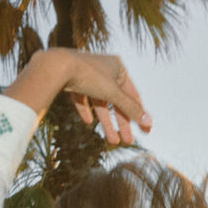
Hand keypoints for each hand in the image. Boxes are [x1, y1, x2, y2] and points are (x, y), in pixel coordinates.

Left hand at [3, 49, 151, 145]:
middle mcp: (105, 70)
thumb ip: (130, 108)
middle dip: (122, 123)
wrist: (58, 66)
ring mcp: (89, 76)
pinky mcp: (74, 81)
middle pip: (117, 102)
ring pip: (101, 103)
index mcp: (118, 67)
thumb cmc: (89, 75)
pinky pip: (83, 99)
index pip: (132, 95)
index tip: (146, 130)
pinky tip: (88, 122)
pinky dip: (86, 110)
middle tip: (128, 141)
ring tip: (112, 141)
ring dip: (107, 123)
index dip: (139, 114)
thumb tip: (149, 122)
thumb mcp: (113, 93)